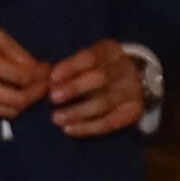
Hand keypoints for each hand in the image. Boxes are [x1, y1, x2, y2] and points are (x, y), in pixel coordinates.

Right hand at [0, 19, 49, 118]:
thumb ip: (15, 51)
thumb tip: (39, 67)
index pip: (22, 77)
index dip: (42, 75)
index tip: (50, 69)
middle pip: (18, 100)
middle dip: (38, 93)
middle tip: (47, 84)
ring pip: (9, 111)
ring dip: (26, 103)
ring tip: (34, 90)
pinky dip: (11, 105)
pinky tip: (16, 94)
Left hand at [39, 39, 158, 140]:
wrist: (133, 80)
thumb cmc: (99, 68)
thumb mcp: (89, 59)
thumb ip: (71, 67)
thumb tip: (46, 80)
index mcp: (111, 51)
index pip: (91, 57)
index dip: (71, 67)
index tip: (52, 77)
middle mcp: (125, 69)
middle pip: (100, 78)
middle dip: (74, 88)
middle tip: (53, 98)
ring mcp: (132, 91)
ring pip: (104, 103)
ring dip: (78, 112)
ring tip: (56, 118)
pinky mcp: (133, 111)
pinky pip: (110, 123)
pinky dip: (88, 128)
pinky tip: (69, 129)